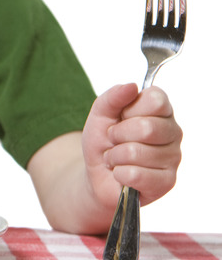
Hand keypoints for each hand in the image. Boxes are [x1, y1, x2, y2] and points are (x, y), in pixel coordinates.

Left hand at [82, 83, 181, 207]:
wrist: (96, 173)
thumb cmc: (103, 141)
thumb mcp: (100, 113)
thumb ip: (112, 97)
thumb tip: (131, 86)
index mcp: (161, 110)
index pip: (156, 100)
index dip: (130, 109)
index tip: (122, 116)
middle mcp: (173, 132)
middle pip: (146, 128)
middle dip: (117, 135)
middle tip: (114, 140)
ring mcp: (173, 158)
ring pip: (136, 152)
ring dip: (115, 156)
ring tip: (116, 158)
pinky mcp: (166, 182)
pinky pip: (135, 175)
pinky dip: (119, 173)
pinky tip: (122, 173)